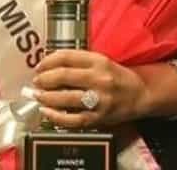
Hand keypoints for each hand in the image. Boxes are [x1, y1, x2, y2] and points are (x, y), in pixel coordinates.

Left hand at [32, 49, 147, 128]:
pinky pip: (72, 119)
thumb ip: (78, 62)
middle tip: (36, 82)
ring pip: (66, 98)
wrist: (140, 94)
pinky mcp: (98, 118)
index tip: (39, 66)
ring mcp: (99, 99)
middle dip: (44, 79)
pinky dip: (56, 117)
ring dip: (46, 97)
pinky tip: (46, 112)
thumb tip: (48, 66)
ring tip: (38, 96)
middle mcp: (99, 79)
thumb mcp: (101, 62)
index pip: (66, 57)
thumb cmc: (117, 77)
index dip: (48, 61)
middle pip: (63, 76)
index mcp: (99, 61)